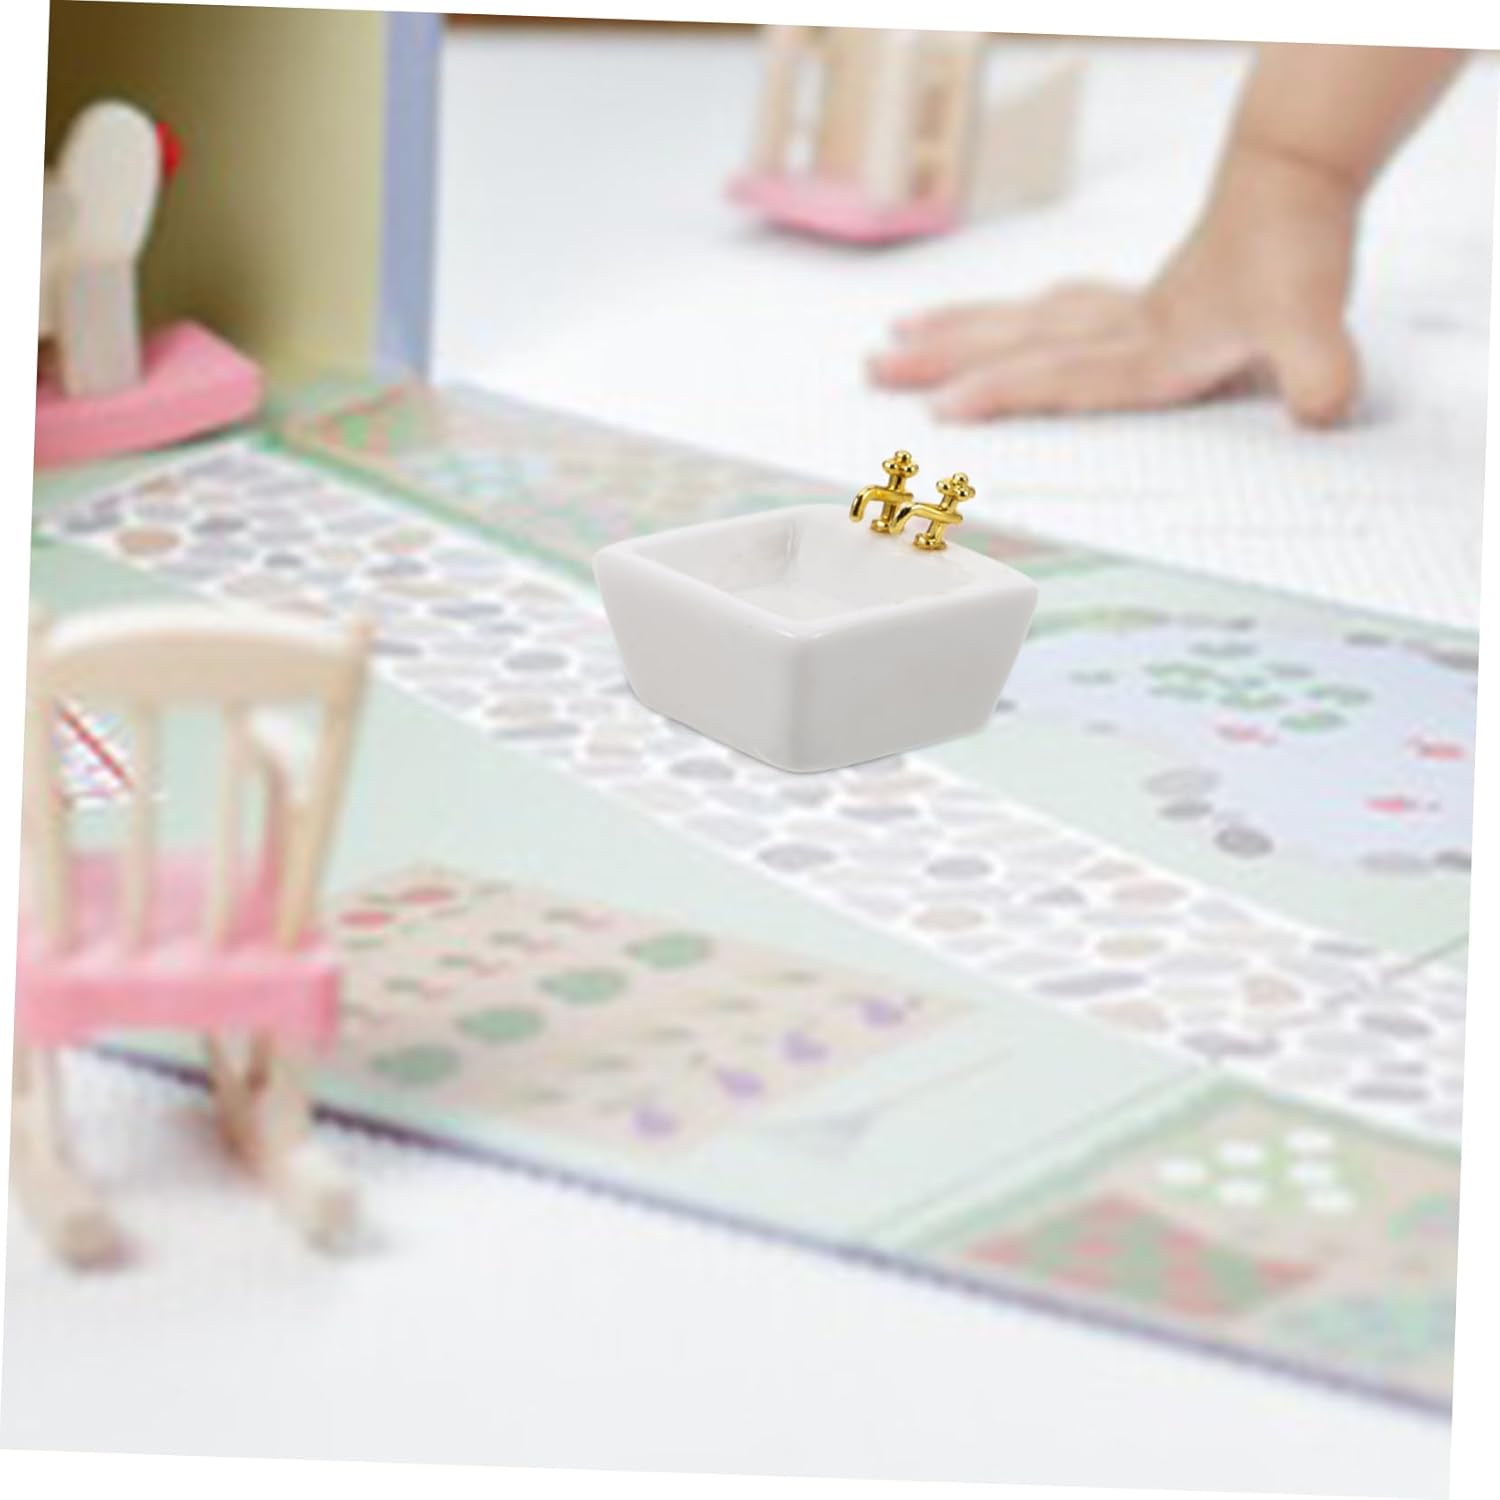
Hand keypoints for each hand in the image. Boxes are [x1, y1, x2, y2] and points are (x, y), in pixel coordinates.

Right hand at [868, 149, 1361, 426]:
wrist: (1299, 168)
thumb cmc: (1298, 242)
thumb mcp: (1316, 317)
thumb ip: (1318, 368)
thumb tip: (1320, 413)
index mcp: (1150, 348)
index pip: (1059, 377)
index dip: (1000, 395)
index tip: (939, 412)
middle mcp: (1121, 329)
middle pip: (1015, 343)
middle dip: (940, 360)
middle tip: (872, 370)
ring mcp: (1122, 309)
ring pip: (1022, 320)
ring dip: (960, 330)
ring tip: (900, 337)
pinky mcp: (1136, 296)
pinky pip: (1056, 309)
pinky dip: (1017, 317)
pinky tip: (1007, 320)